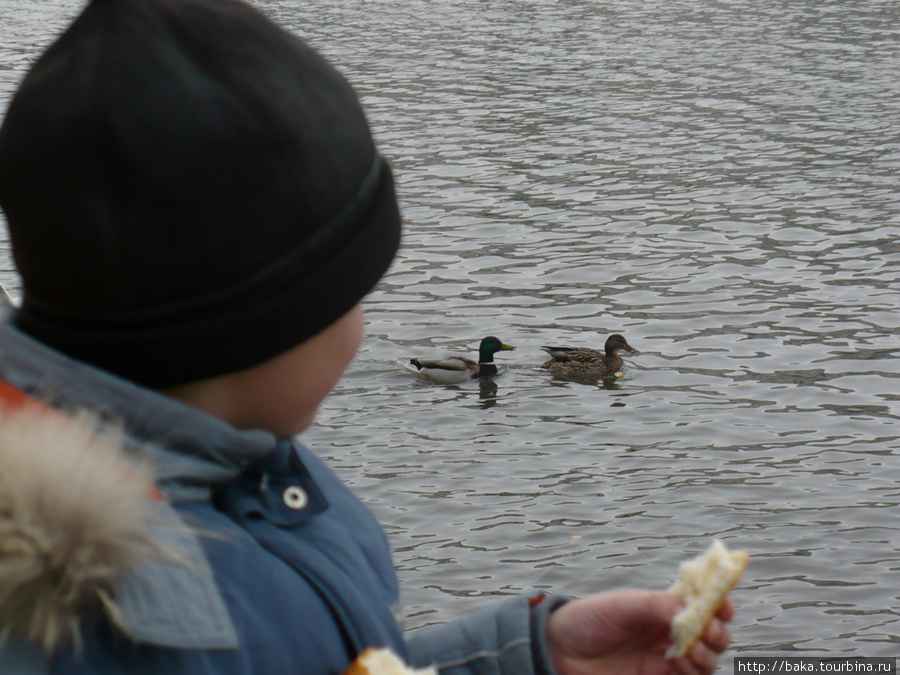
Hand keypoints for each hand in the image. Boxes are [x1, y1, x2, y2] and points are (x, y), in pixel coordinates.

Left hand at [546, 589, 733, 674]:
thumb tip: (690, 609)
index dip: (718, 604)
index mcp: (662, 607)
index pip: (701, 604)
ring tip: (689, 651)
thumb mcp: (622, 605)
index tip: (724, 606)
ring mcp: (665, 658)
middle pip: (712, 635)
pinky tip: (677, 664)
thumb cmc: (588, 620)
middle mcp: (669, 632)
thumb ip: (656, 605)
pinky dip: (692, 673)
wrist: (560, 652)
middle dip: (717, 633)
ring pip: (706, 660)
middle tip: (706, 633)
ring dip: (707, 656)